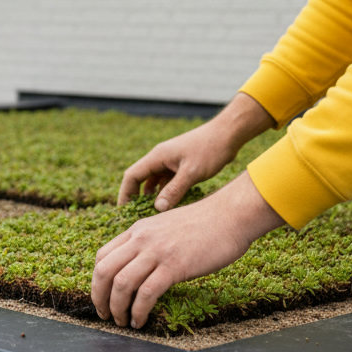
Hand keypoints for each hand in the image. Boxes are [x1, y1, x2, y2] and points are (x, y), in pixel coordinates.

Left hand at [92, 173, 286, 328]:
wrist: (231, 215)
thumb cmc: (205, 224)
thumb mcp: (167, 227)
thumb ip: (150, 243)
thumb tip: (141, 266)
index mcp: (138, 230)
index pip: (102, 256)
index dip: (97, 281)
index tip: (102, 296)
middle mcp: (142, 239)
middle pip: (104, 271)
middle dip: (99, 297)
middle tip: (105, 314)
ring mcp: (157, 251)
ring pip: (121, 284)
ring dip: (117, 308)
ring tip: (123, 322)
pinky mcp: (175, 266)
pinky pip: (146, 293)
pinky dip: (139, 311)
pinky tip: (141, 321)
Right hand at [118, 92, 275, 210]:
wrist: (228, 134)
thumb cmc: (210, 149)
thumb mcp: (191, 173)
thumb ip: (174, 191)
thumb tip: (157, 209)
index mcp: (157, 156)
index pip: (132, 176)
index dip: (125, 194)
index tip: (123, 211)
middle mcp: (160, 158)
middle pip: (140, 179)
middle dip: (136, 197)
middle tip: (135, 217)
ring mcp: (170, 161)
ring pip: (154, 181)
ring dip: (152, 197)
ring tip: (153, 216)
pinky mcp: (180, 165)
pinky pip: (166, 181)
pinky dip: (165, 193)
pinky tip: (170, 206)